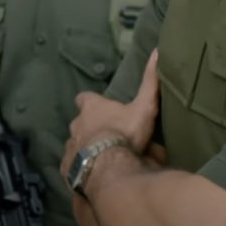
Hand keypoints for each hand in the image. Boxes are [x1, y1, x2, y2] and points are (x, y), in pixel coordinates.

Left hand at [61, 49, 160, 180]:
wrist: (107, 166)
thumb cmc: (124, 132)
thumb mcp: (143, 106)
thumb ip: (150, 82)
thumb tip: (157, 51)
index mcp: (90, 108)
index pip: (85, 99)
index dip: (92, 103)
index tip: (102, 108)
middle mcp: (75, 124)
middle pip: (80, 122)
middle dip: (89, 127)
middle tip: (106, 137)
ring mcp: (70, 146)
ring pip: (76, 144)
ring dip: (86, 148)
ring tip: (102, 159)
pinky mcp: (67, 166)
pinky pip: (72, 165)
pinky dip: (80, 167)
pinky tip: (91, 175)